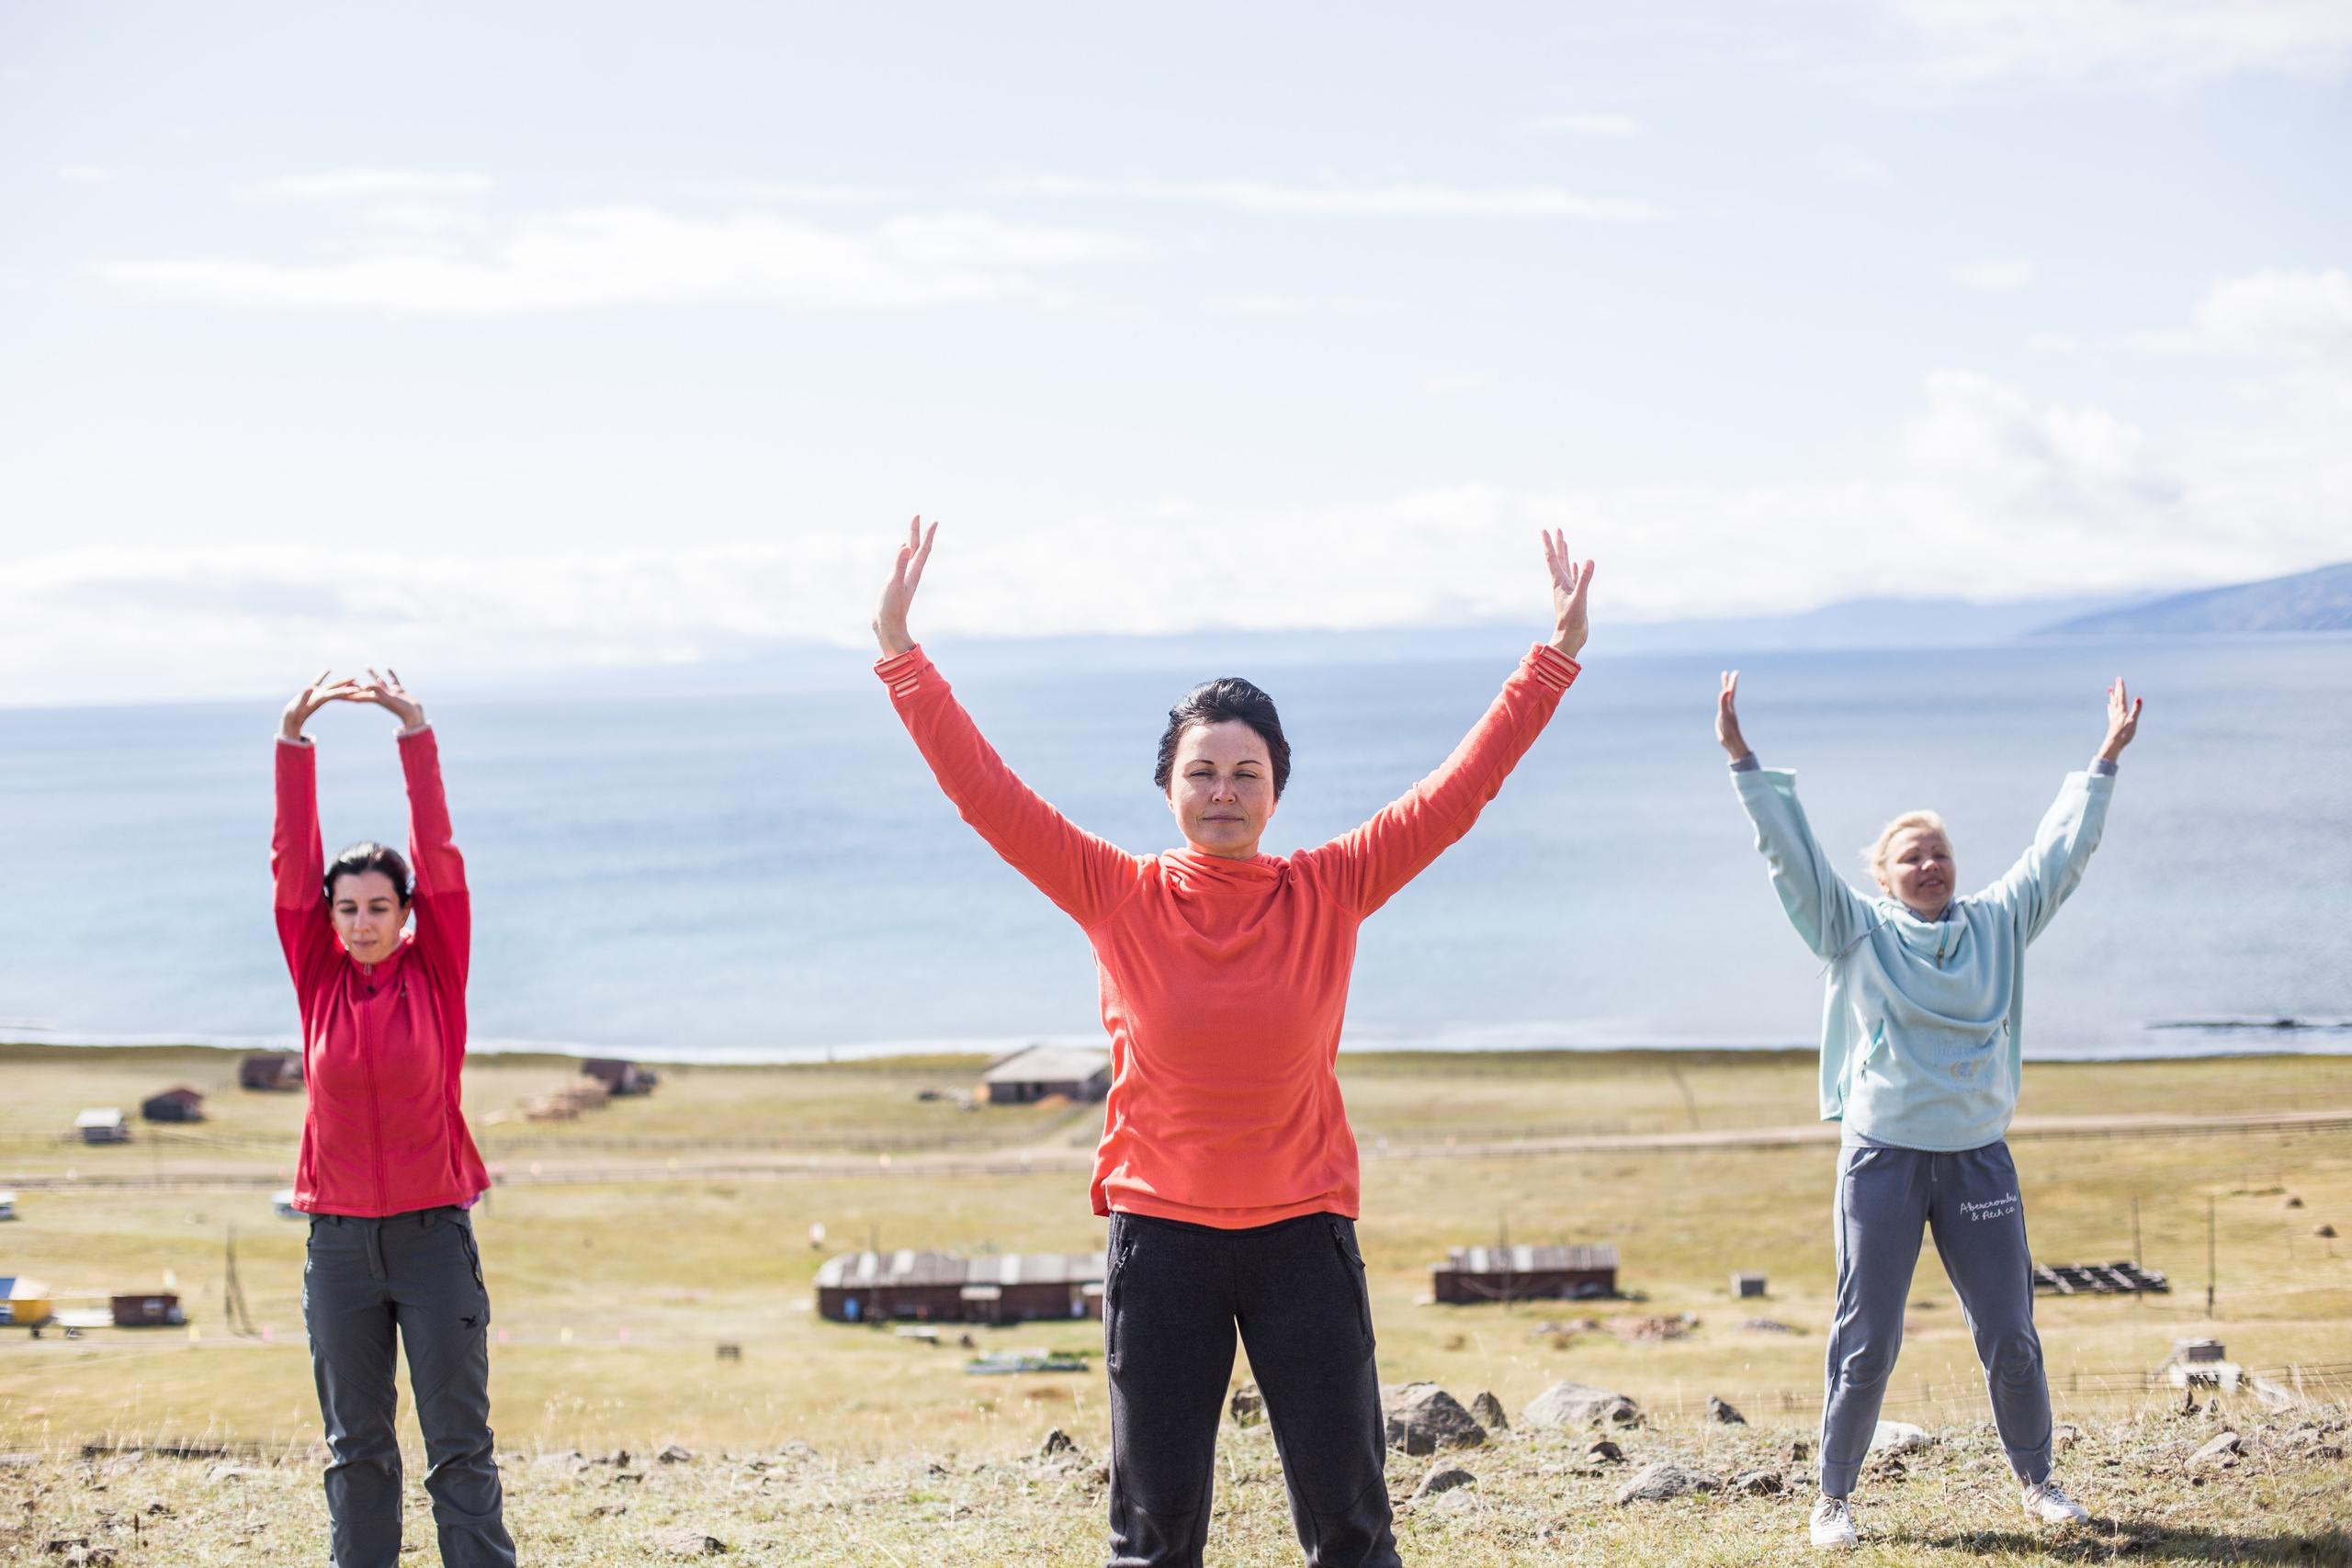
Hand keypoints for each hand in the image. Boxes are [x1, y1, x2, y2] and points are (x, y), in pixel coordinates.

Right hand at [279, 668, 365, 741]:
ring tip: (354, 677)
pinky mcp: (310, 692)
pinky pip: (318, 681)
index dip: (347, 691)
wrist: (289, 721)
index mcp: (321, 699)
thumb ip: (304, 698)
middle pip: (340, 690)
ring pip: (332, 686)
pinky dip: (323, 675)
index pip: (337, 694)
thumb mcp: (297, 707)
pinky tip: (329, 669)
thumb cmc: (292, 715)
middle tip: (367, 687)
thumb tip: (311, 688)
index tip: (359, 691)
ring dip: (343, 682)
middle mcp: (322, 696)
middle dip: (352, 689)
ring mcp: (316, 694)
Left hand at [354, 668, 426, 730]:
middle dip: (356, 684)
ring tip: (367, 666)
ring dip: (373, 674)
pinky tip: (388, 667)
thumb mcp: (388, 699)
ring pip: (379, 681)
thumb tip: (364, 685)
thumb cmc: (401, 709)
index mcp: (375, 698)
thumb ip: (377, 691)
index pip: (357, 694)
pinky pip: (393, 680)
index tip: (337, 690)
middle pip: (365, 688)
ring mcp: (390, 692)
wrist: (414, 714)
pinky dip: (390, 674)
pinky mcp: (399, 691)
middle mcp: (381, 695)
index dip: (347, 692)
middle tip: (347, 679)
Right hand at [873, 516, 935, 656]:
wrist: (887, 626)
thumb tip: (906, 547)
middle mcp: (910, 573)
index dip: (927, 535)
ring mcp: (903, 578)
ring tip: (912, 529)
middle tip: (917, 515)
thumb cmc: (890, 608)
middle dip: (916, 532)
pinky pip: (901, 562)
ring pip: (909, 554)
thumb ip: (899, 566)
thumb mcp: (894, 584)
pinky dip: (902, 553)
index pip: (923, 550)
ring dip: (911, 540)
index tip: (933, 521)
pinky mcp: (895, 582)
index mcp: (913, 573)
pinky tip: (902, 550)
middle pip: (916, 548)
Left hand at [1542, 529, 1594, 657]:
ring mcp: (1568, 589)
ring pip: (1565, 567)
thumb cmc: (1571, 621)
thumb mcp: (1580, 598)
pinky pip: (1574, 578)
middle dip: (1557, 544)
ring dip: (1564, 553)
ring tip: (1564, 541)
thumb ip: (1584, 579)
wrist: (1570, 638)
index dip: (1549, 543)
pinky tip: (1574, 564)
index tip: (1544, 530)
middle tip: (1556, 529)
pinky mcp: (1575, 596)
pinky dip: (1574, 569)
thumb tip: (1589, 560)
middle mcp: (1561, 583)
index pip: (1552, 558)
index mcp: (1559, 582)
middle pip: (1558, 559)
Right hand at [1716, 670, 1749, 758]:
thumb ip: (1724, 701)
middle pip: (1729, 692)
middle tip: (1728, 673)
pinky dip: (1722, 702)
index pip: (1731, 690)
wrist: (1730, 742)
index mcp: (1730, 705)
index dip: (1732, 681)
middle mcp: (1729, 707)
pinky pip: (1723, 707)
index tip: (1735, 672)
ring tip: (1725, 686)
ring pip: (1726, 699)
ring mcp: (1726, 712)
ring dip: (1725, 691)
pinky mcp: (1723, 718)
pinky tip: (1722, 703)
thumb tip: (1726, 689)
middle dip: (1728, 683)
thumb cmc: (1727, 729)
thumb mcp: (1724, 714)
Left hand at [2097, 677, 2140, 762]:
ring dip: (2113, 695)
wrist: (2114, 744)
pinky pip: (2111, 712)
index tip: (2120, 678)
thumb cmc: (2124, 734)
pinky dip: (2111, 707)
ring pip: (2113, 703)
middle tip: (2116, 679)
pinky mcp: (2113, 723)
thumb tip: (2138, 698)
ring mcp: (2114, 718)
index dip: (2121, 687)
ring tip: (2110, 689)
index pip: (2122, 696)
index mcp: (2122, 711)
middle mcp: (2117, 713)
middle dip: (2117, 688)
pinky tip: (2108, 706)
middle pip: (2117, 698)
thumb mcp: (2133, 721)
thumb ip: (2136, 710)